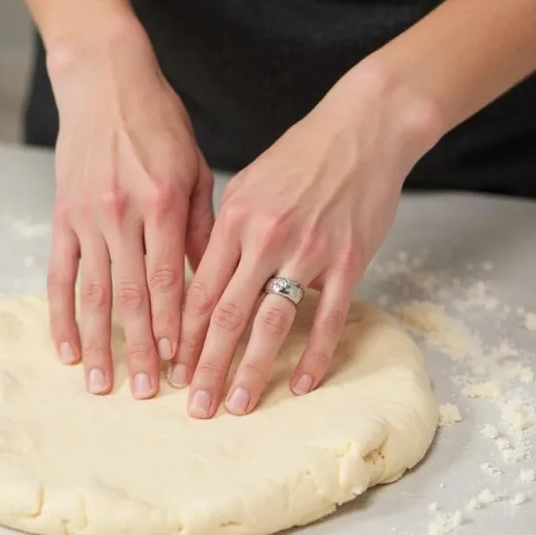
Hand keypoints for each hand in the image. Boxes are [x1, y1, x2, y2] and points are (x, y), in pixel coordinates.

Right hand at [46, 21, 213, 398]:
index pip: (169, 280)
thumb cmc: (160, 124)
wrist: (106, 81)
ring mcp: (85, 217)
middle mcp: (121, 213)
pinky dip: (60, 314)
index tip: (181, 365)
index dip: (174, 327)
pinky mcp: (62, 217)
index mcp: (162, 201)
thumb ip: (201, 228)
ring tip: (103, 384)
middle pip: (130, 296)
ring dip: (98, 343)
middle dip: (140, 348)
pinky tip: (66, 348)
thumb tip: (210, 284)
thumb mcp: (194, 169)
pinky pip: (58, 274)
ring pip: (91, 293)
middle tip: (147, 393)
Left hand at [169, 63, 441, 417]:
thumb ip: (223, 232)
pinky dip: (314, 355)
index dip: (183, 334)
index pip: (199, 289)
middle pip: (227, 314)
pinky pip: (327, 317)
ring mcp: (308, 251)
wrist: (364, 129)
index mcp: (235, 219)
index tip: (171, 367)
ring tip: (238, 405)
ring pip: (271, 322)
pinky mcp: (349, 260)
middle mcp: (266, 238)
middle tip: (195, 405)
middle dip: (207, 365)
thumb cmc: (300, 156)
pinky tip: (302, 384)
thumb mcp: (249, 184)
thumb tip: (201, 277)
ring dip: (252, 369)